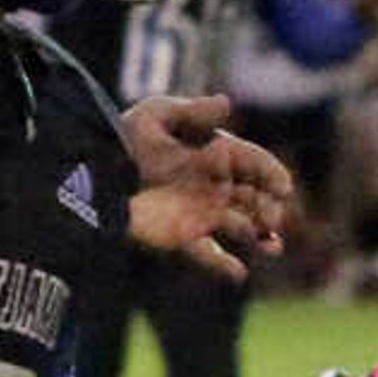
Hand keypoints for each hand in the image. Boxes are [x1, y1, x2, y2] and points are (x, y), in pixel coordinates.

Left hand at [121, 94, 294, 280]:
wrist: (94, 173)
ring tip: (272, 247)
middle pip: (253, 196)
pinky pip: (208, 254)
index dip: (270, 173)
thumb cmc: (124, 138)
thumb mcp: (156, 116)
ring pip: (240, 225)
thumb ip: (193, 112)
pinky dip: (223, 265)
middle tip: (275, 217)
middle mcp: (213, 183)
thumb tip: (226, 103)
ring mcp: (200, 211)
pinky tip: (239, 273)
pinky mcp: (182, 236)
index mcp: (214, 153)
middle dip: (269, 207)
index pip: (252, 162)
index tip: (283, 186)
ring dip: (259, 236)